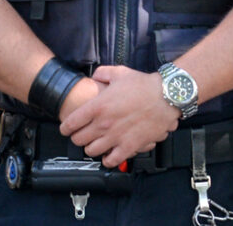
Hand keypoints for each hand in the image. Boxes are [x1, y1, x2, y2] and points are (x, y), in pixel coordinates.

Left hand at [59, 66, 178, 167]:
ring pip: (91, 152)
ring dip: (92, 148)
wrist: (166, 97)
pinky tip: (109, 154)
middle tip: (82, 135)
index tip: (67, 128)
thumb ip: (102, 73)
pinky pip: (111, 160)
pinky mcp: (129, 146)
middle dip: (78, 138)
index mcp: (98, 106)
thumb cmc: (144, 85)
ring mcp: (116, 137)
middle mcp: (104, 124)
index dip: (66, 127)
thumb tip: (94, 77)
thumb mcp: (120, 73)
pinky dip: (108, 159)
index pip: (70, 123)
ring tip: (96, 144)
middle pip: (78, 140)